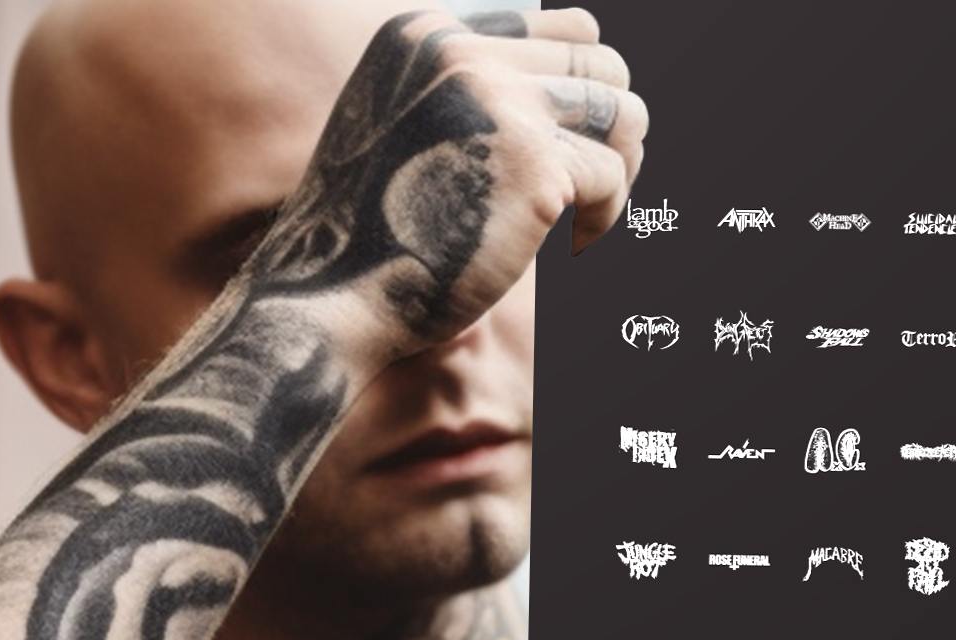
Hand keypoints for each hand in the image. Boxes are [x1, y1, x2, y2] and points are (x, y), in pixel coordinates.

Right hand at [247, 8, 646, 364]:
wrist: (331, 294)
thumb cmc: (375, 229)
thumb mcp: (406, 127)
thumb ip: (473, 95)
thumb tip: (588, 92)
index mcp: (431, 35)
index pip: (565, 28)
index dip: (586, 87)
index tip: (574, 142)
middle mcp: (465, 54)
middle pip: (602, 66)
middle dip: (610, 128)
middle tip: (590, 186)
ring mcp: (500, 105)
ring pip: (624, 112)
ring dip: (620, 169)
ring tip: (584, 214)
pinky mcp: (533, 165)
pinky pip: (613, 177)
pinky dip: (605, 219)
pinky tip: (572, 248)